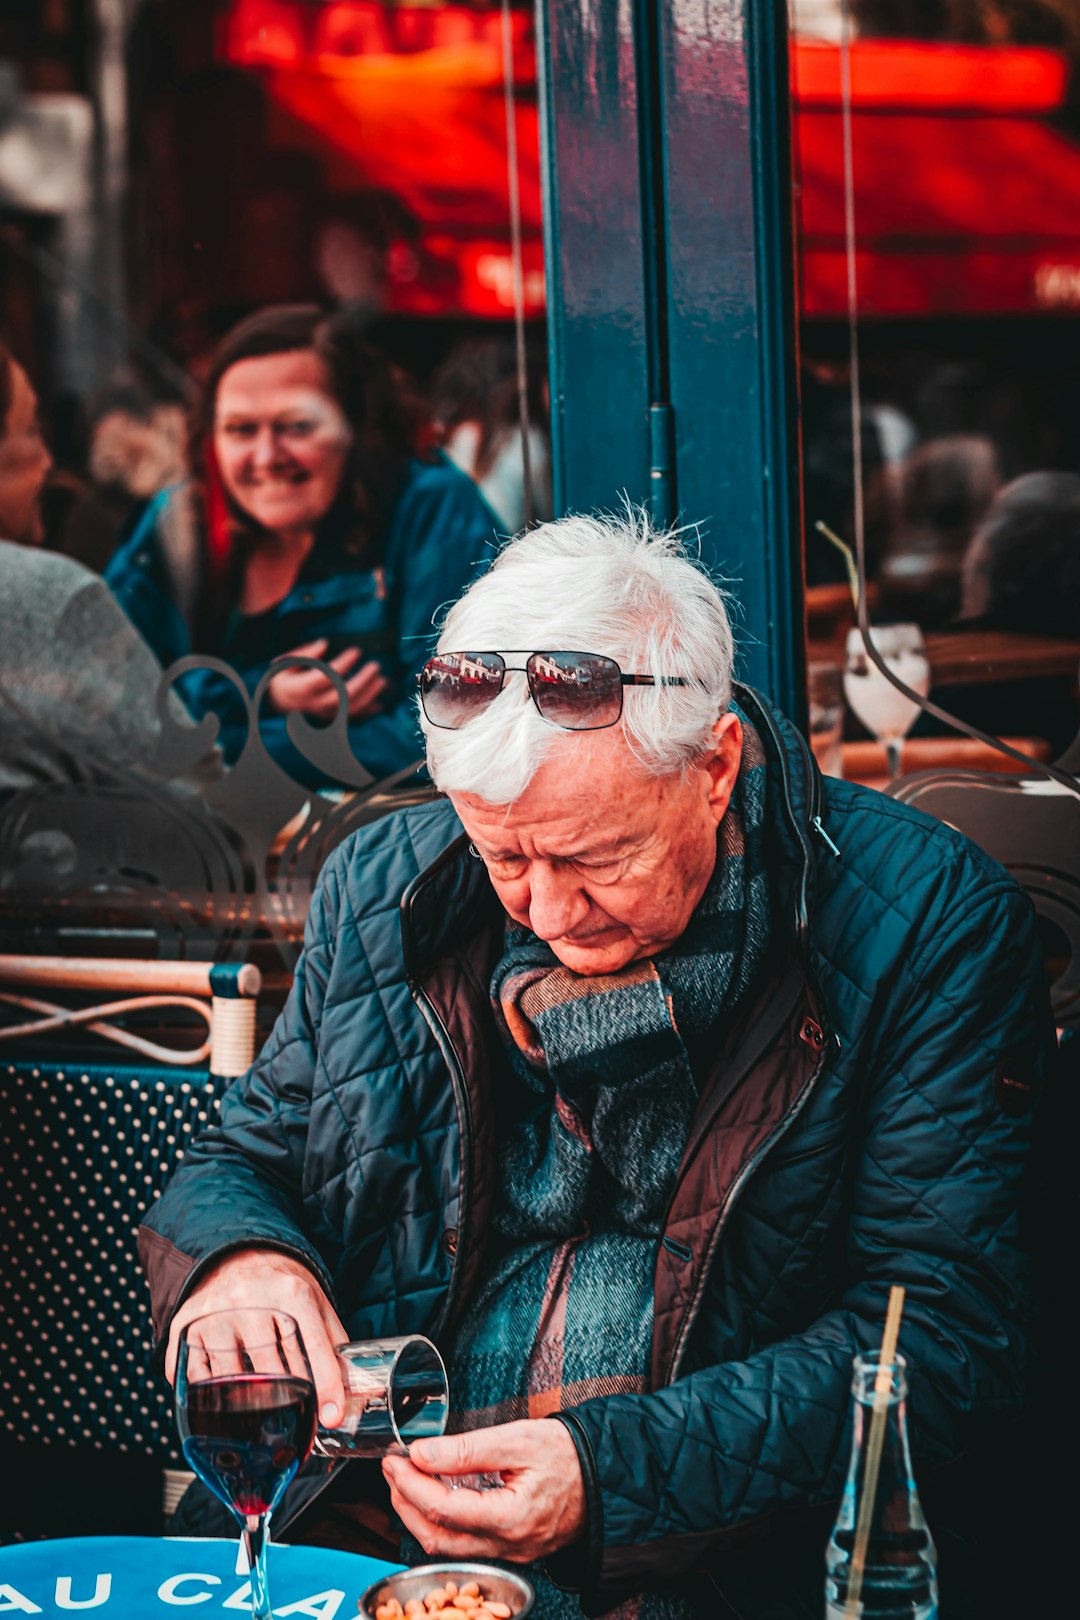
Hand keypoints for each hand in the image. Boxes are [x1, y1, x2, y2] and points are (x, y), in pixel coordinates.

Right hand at [165, 1247, 348, 1427]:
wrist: (237, 1254)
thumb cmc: (281, 1287)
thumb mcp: (315, 1301)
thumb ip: (334, 1340)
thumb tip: (351, 1389)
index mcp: (291, 1292)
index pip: (313, 1344)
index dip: (326, 1384)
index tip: (330, 1416)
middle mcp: (251, 1299)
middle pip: (269, 1367)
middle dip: (283, 1400)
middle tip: (290, 1422)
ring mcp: (216, 1312)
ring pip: (228, 1376)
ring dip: (243, 1403)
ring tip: (256, 1418)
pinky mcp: (187, 1324)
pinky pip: (192, 1372)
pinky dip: (204, 1394)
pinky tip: (218, 1402)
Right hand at [267, 638, 389, 722]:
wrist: (276, 704)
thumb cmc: (282, 678)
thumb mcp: (285, 663)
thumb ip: (305, 653)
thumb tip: (324, 643)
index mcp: (300, 687)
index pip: (325, 676)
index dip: (343, 664)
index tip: (356, 651)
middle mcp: (313, 703)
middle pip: (342, 695)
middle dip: (363, 680)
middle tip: (375, 665)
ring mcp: (322, 714)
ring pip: (350, 708)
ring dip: (369, 695)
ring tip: (382, 681)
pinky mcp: (329, 720)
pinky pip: (351, 718)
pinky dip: (367, 711)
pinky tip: (379, 703)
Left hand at [382, 1419, 586, 1562]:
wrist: (605, 1476)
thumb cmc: (567, 1454)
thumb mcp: (518, 1438)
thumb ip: (468, 1449)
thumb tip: (422, 1454)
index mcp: (511, 1517)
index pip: (442, 1508)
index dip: (410, 1484)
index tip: (395, 1459)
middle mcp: (508, 1545)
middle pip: (437, 1537)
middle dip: (405, 1504)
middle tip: (392, 1470)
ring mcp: (509, 1553)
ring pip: (448, 1547)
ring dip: (418, 1516)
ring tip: (405, 1481)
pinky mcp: (510, 1550)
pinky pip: (465, 1545)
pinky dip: (441, 1522)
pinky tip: (434, 1496)